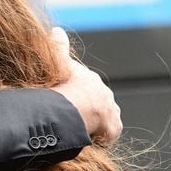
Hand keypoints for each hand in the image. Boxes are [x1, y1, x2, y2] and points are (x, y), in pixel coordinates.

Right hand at [51, 28, 122, 142]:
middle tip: (73, 119)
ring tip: (81, 131)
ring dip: (96, 125)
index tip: (69, 102)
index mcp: (93, 82)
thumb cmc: (66, 87)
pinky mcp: (113, 129)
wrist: (77, 107)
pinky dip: (100, 138)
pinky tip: (88, 140)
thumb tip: (57, 30)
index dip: (78, 96)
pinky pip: (108, 135)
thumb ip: (60, 48)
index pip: (88, 88)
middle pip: (99, 103)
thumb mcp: (61, 64)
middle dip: (89, 110)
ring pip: (105, 119)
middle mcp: (106, 95)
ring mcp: (111, 112)